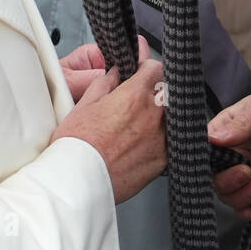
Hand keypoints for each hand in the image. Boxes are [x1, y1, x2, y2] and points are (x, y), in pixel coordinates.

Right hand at [50, 47, 164, 202]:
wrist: (79, 182)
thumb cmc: (77, 146)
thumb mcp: (84, 104)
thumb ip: (104, 83)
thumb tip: (116, 73)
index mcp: (134, 96)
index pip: (155, 67)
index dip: (146, 68)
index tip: (141, 72)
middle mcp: (153, 115)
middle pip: (167, 90)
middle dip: (155, 90)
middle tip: (139, 99)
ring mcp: (161, 138)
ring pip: (172, 115)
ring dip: (161, 114)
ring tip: (141, 122)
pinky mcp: (163, 159)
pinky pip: (170, 140)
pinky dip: (162, 137)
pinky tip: (145, 141)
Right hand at [209, 91, 250, 221]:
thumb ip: (243, 122)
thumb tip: (215, 138)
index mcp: (228, 127)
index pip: (204, 145)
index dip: (204, 158)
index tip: (213, 163)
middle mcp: (234, 150)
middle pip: (213, 174)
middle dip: (226, 180)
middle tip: (246, 173)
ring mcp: (248, 168)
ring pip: (227, 191)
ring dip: (237, 196)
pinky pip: (247, 202)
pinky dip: (245, 209)